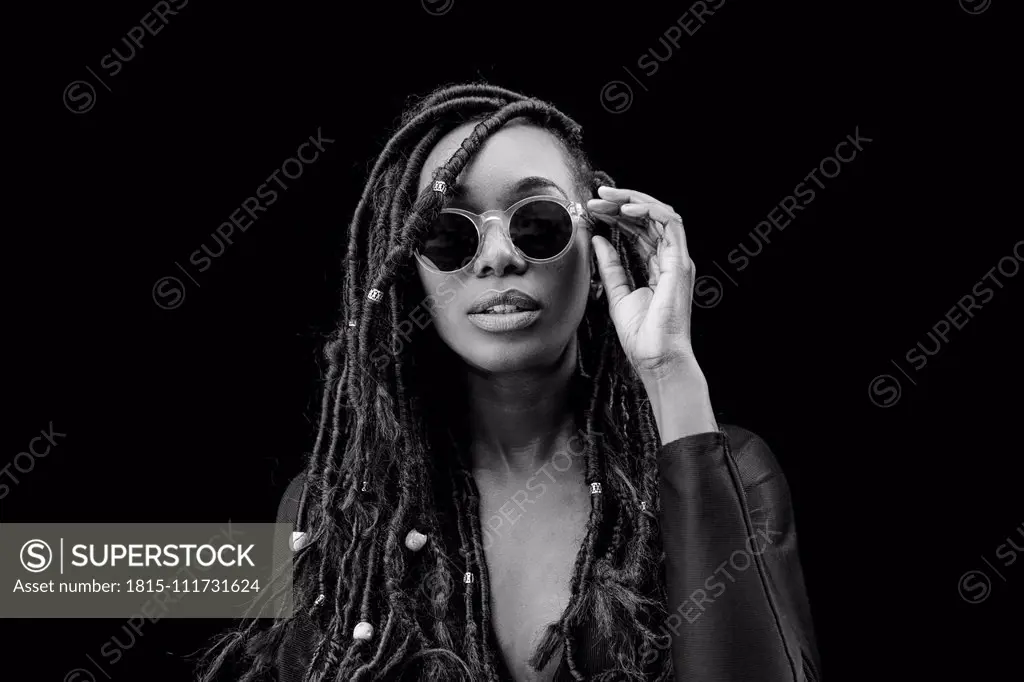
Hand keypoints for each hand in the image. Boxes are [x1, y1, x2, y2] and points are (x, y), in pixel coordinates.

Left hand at [588, 186, 696, 380]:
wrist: (656, 357)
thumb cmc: (642, 335)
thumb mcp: (617, 293)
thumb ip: (610, 266)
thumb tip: (597, 240)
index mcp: (659, 267)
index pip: (641, 230)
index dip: (618, 216)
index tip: (594, 209)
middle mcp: (671, 259)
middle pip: (650, 219)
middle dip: (622, 203)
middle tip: (596, 198)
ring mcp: (678, 260)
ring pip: (661, 214)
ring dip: (632, 202)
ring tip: (606, 199)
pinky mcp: (680, 262)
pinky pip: (670, 224)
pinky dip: (649, 211)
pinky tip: (625, 210)